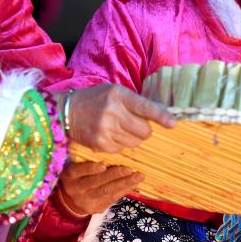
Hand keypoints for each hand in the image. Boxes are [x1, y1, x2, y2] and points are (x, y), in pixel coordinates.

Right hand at [57, 161, 143, 216]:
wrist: (71, 198)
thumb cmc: (77, 174)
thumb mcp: (74, 164)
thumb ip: (85, 156)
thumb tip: (108, 143)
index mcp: (69, 175)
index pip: (78, 171)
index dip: (90, 169)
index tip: (102, 165)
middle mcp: (76, 189)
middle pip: (96, 182)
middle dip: (114, 175)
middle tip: (129, 169)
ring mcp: (86, 200)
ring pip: (107, 191)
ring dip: (124, 183)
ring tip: (138, 176)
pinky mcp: (96, 207)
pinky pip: (113, 198)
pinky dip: (125, 190)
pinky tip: (134, 183)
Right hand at [60, 84, 174, 153]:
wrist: (67, 111)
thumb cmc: (95, 99)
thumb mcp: (114, 91)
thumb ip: (134, 102)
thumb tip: (160, 114)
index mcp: (118, 96)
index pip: (145, 107)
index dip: (161, 116)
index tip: (173, 123)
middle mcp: (113, 112)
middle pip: (144, 131)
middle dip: (144, 130)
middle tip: (135, 124)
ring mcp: (106, 130)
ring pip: (135, 142)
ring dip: (132, 137)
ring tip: (118, 128)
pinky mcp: (100, 144)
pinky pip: (122, 149)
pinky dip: (120, 144)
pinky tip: (109, 134)